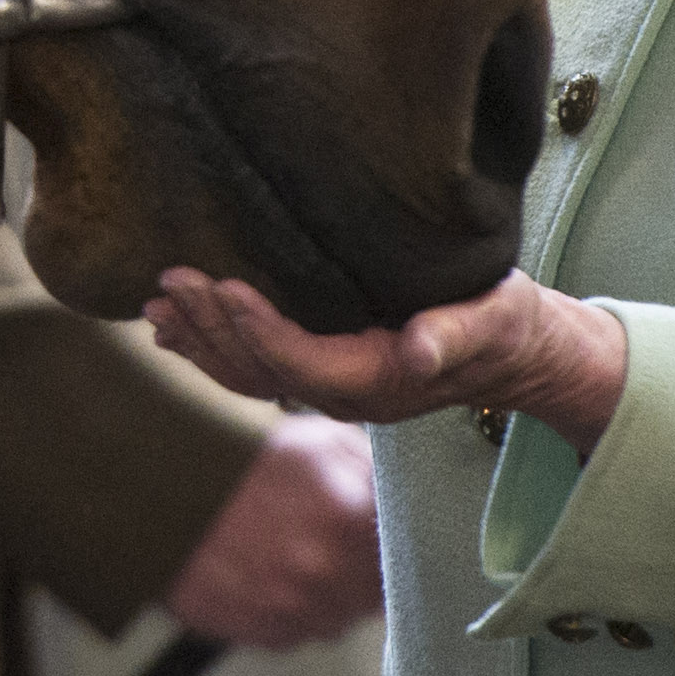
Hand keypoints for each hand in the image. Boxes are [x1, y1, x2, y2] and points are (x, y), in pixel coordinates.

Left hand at [144, 269, 629, 451]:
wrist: (519, 354)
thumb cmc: (508, 325)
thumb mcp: (494, 319)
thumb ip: (452, 334)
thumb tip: (417, 351)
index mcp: (377, 380)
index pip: (300, 361)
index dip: (258, 329)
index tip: (221, 286)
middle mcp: (344, 392)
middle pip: (261, 370)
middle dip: (211, 329)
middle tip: (168, 284)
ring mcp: (330, 386)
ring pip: (249, 375)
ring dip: (200, 341)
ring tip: (155, 307)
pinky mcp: (325, 369)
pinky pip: (256, 368)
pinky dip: (213, 347)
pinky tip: (177, 328)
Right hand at [164, 413, 381, 648]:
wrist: (156, 497)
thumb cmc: (236, 461)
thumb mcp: (316, 439)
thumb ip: (372, 469)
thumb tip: (402, 493)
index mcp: (350, 521)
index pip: (410, 549)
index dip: (397, 538)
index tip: (379, 529)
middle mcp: (328, 577)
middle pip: (379, 591)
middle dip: (364, 568)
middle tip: (334, 539)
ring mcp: (296, 613)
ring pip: (341, 617)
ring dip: (330, 593)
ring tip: (294, 553)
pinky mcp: (266, 636)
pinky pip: (301, 631)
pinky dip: (294, 609)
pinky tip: (269, 573)